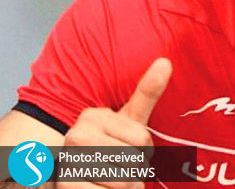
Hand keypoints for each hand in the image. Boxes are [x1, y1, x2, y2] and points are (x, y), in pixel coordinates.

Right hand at [59, 57, 172, 187]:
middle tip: (119, 168)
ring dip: (124, 187)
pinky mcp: (65, 187)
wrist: (76, 180)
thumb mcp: (130, 121)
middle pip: (133, 159)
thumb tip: (165, 61)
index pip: (142, 138)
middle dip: (134, 171)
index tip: (131, 150)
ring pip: (122, 181)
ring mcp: (67, 160)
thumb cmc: (109, 149)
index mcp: (95, 116)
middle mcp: (77, 134)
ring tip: (110, 180)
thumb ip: (147, 93)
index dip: (144, 151)